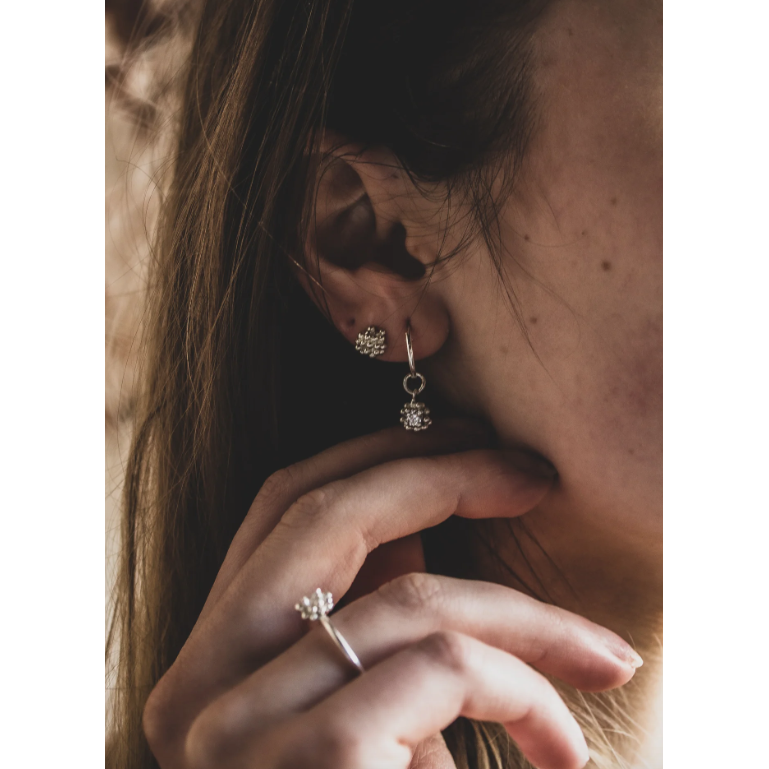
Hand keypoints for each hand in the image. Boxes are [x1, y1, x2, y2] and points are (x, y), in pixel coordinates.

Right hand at [142, 420, 639, 768]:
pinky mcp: (320, 760)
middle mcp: (200, 688)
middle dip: (441, 472)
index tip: (467, 450)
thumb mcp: (360, 716)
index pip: (281, 507)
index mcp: (208, 665)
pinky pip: (449, 667)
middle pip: (328, 511)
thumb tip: (431, 525)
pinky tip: (566, 756)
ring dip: (528, 618)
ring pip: (414, 595)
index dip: (374, 456)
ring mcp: (245, 729)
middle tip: (532, 472)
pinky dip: (529, 693)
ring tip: (608, 656)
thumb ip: (370, 625)